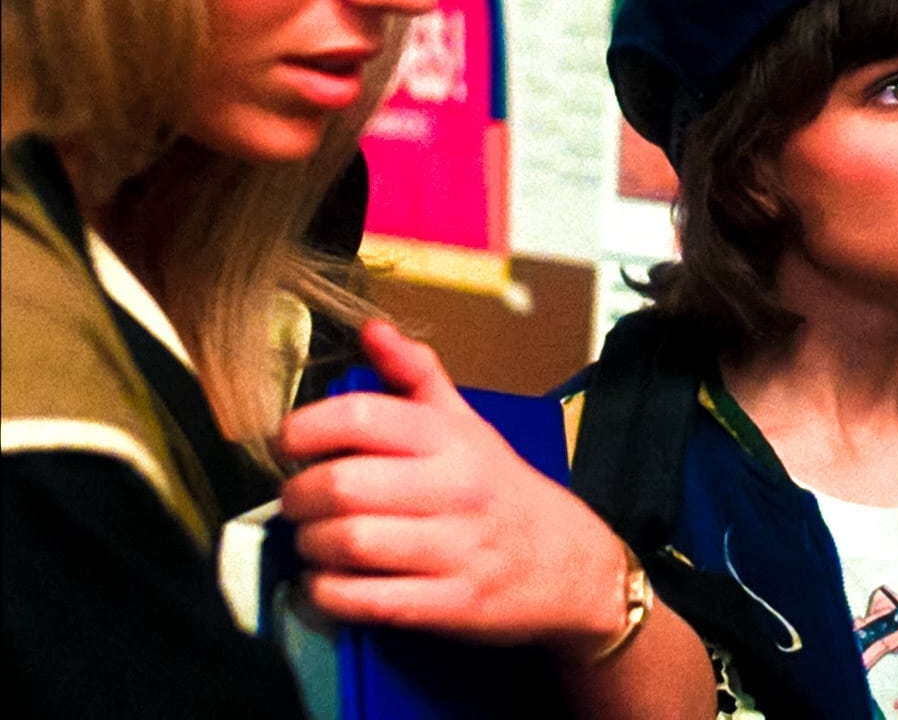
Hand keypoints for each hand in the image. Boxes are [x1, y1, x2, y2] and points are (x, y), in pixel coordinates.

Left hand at [276, 321, 626, 650]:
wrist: (571, 565)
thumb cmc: (502, 491)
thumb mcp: (469, 425)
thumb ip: (417, 374)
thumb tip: (372, 329)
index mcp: (452, 438)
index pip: (360, 417)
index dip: (304, 428)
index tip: (289, 443)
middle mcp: (455, 488)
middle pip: (341, 485)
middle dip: (298, 496)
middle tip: (297, 500)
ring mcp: (455, 549)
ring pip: (347, 543)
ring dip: (310, 545)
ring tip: (314, 540)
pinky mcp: (451, 604)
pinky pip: (365, 599)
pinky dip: (328, 592)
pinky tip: (329, 581)